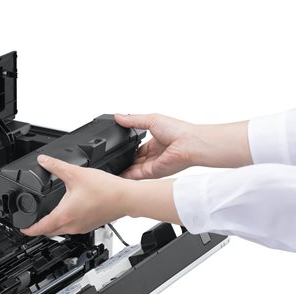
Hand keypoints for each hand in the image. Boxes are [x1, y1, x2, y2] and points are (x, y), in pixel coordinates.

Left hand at [20, 155, 180, 236]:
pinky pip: (72, 228)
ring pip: (60, 231)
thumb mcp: (76, 174)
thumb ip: (56, 166)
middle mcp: (71, 226)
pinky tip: (68, 211)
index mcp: (64, 216)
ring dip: (52, 225)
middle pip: (48, 232)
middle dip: (38, 227)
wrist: (127, 198)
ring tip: (46, 215)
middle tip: (31, 220)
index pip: (38, 229)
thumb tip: (43, 160)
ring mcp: (81, 228)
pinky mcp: (89, 226)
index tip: (20, 228)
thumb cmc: (106, 190)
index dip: (27, 229)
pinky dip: (65, 222)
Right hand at [115, 113, 251, 178]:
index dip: (126, 148)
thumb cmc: (178, 130)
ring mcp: (152, 165)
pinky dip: (124, 175)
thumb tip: (118, 116)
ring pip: (132, 169)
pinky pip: (134, 176)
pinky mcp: (151, 173)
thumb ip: (133, 120)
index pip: (136, 148)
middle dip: (122, 159)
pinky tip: (114, 174)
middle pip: (133, 159)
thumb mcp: (151, 119)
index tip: (113, 147)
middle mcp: (154, 155)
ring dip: (121, 168)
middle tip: (107, 159)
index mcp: (155, 142)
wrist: (190, 144)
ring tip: (106, 168)